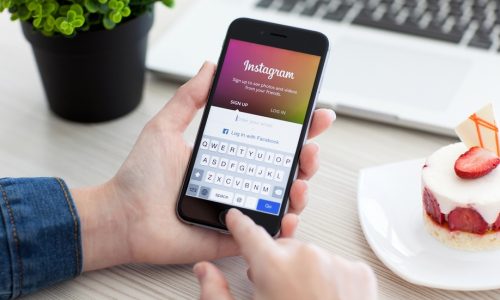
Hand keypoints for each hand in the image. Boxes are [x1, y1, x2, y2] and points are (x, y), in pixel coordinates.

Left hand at [72, 62, 334, 270]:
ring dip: (300, 189)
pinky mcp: (235, 233)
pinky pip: (266, 232)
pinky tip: (287, 216)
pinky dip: (284, 226)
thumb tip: (210, 67)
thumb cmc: (141, 177)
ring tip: (298, 182)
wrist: (123, 218)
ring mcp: (240, 206)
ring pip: (283, 199)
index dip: (297, 127)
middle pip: (286, 167)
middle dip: (307, 157)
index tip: (315, 114)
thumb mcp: (165, 128)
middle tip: (309, 148)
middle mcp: (239, 179)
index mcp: (228, 154)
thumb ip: (189, 97)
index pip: (270, 138)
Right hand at [194, 209, 377, 299]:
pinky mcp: (359, 272)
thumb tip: (205, 270)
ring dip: (304, 270)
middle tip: (276, 290)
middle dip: (276, 262)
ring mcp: (336, 262)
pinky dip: (330, 277)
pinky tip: (325, 299)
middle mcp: (306, 256)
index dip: (239, 224)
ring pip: (311, 255)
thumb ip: (216, 292)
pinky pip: (337, 264)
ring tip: (304, 299)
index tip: (236, 218)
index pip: (249, 232)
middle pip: (282, 247)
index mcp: (274, 266)